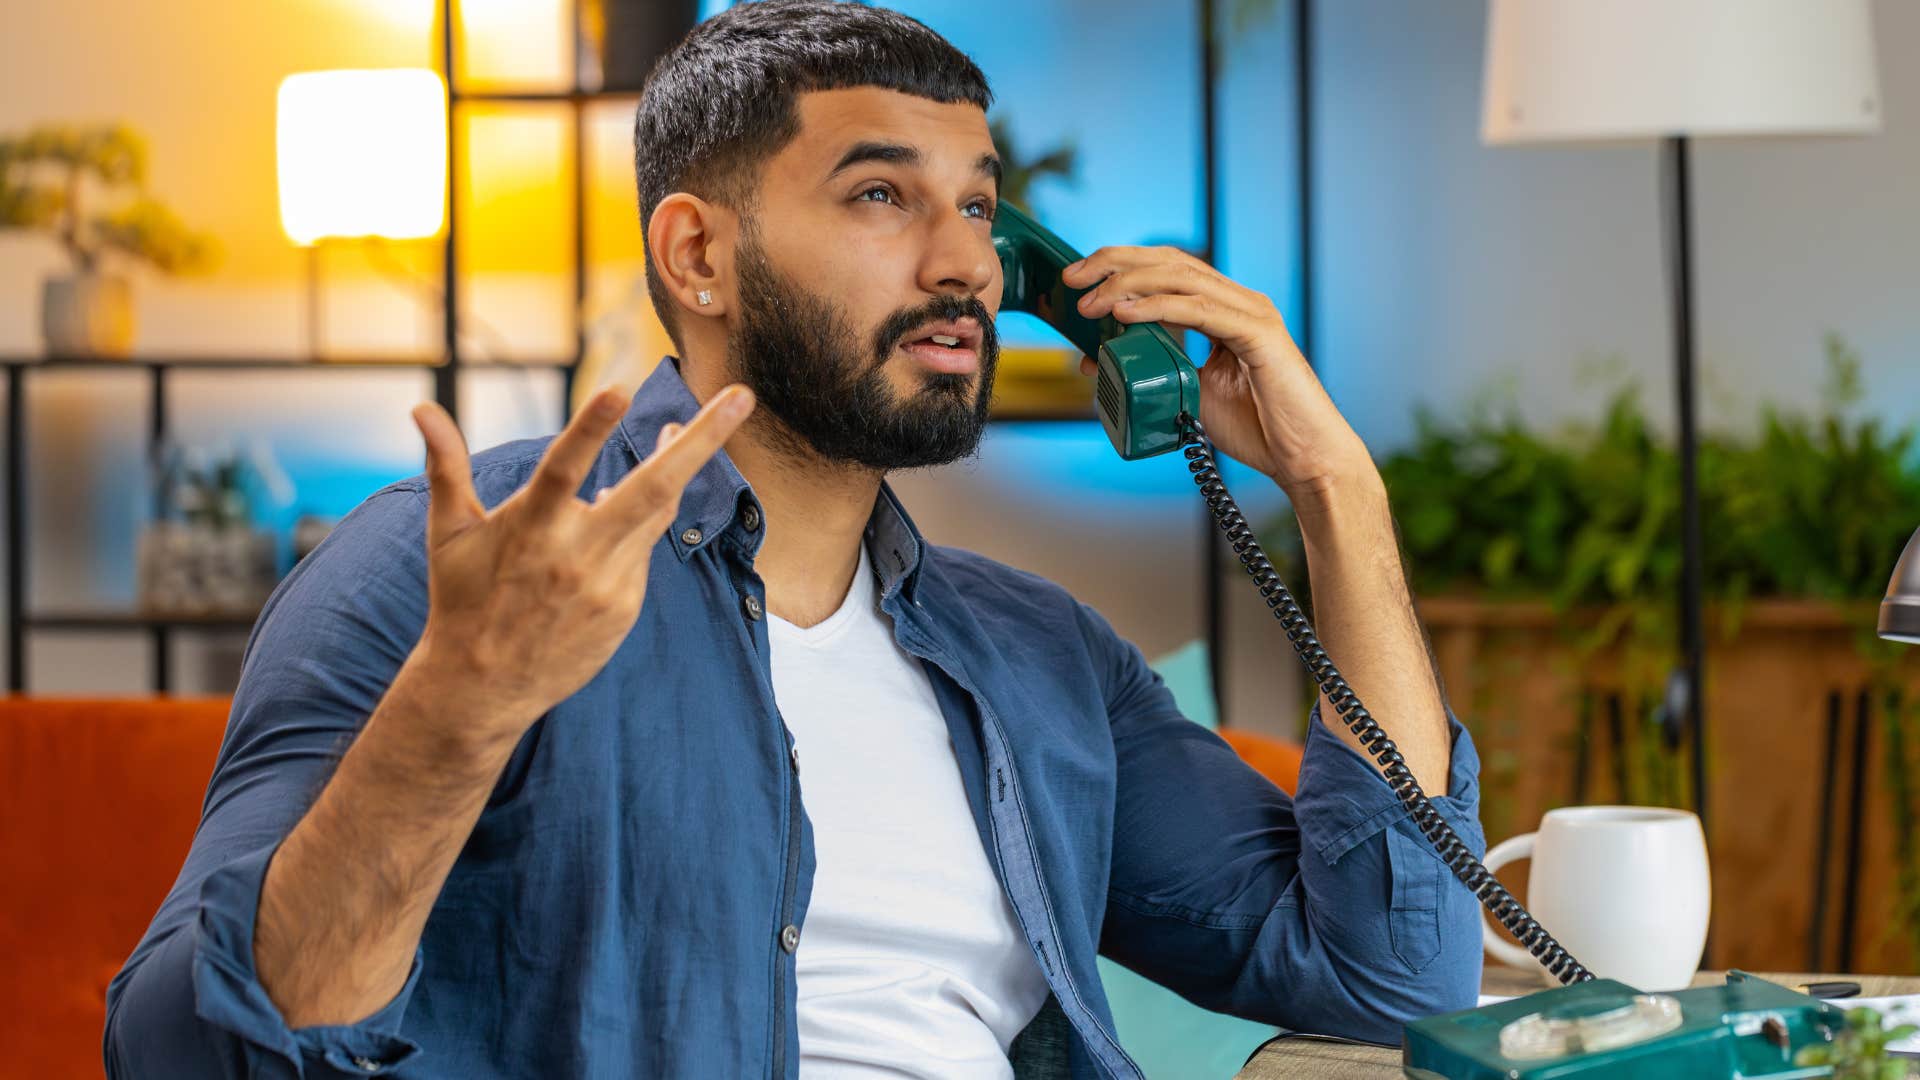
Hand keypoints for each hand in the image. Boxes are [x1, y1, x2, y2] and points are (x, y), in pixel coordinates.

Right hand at [406, 381, 754, 750]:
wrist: (484, 687)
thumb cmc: (463, 598)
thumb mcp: (448, 533)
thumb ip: (445, 467)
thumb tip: (419, 408)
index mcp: (530, 527)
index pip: (563, 468)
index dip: (590, 428)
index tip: (620, 389)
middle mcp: (576, 554)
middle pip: (654, 487)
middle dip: (703, 440)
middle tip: (742, 396)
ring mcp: (609, 584)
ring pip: (657, 512)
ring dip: (675, 467)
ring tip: (680, 430)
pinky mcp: (625, 608)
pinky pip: (642, 552)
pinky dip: (634, 527)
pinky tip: (611, 524)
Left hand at [1061, 246, 1376, 508]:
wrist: (1303, 459)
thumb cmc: (1256, 428)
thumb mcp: (1188, 392)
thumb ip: (1150, 368)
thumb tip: (1096, 358)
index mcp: (1225, 309)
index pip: (1167, 268)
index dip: (1121, 264)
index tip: (1078, 279)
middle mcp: (1239, 302)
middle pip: (1170, 262)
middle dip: (1115, 264)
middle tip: (1073, 279)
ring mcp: (1252, 314)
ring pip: (1182, 279)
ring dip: (1129, 286)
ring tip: (1091, 303)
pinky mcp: (1259, 336)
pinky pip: (1203, 312)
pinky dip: (1161, 309)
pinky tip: (1128, 314)